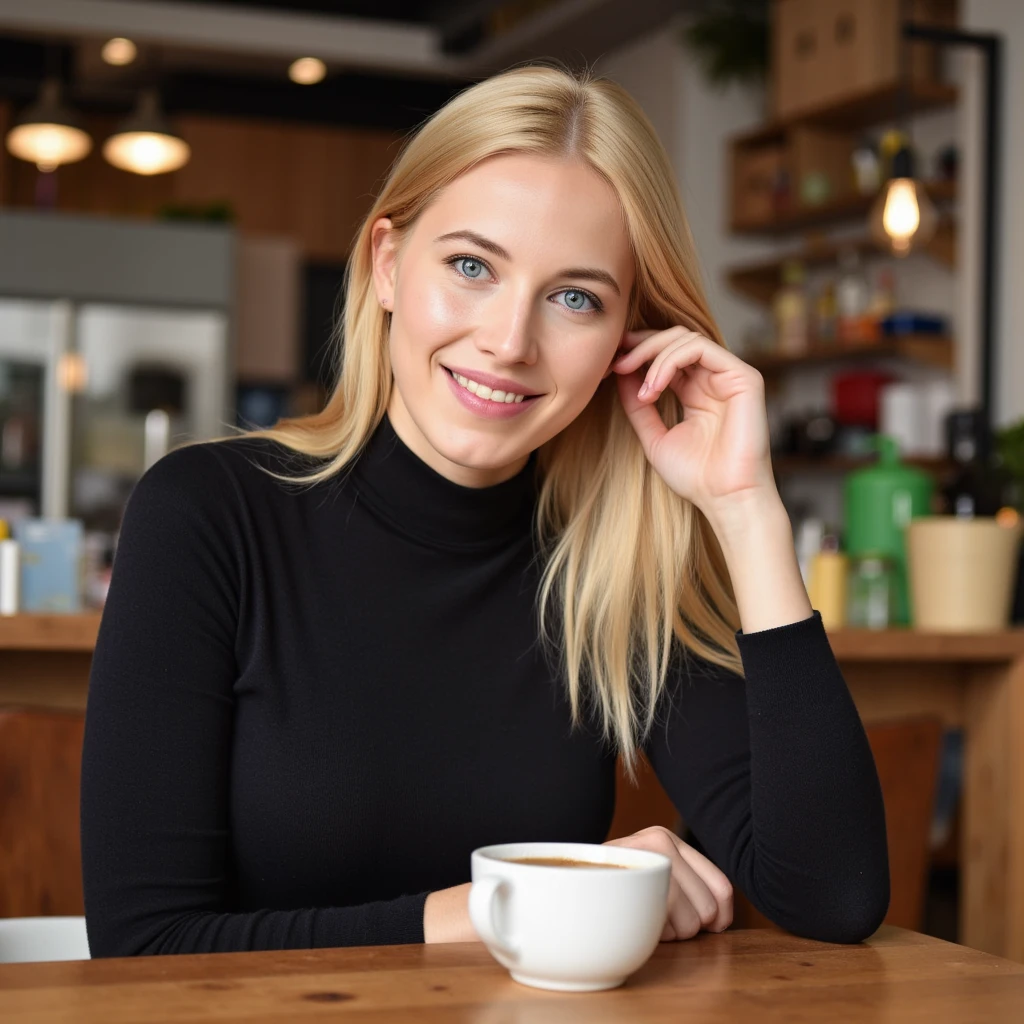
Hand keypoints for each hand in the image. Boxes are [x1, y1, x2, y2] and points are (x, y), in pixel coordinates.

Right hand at [605, 826, 732, 939]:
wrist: (562, 878)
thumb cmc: (608, 884)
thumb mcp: (648, 873)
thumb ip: (683, 882)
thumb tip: (721, 915)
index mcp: (666, 839)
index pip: (721, 887)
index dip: (721, 917)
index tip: (708, 927)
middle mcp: (658, 841)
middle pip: (707, 909)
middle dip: (688, 926)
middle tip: (658, 918)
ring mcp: (643, 859)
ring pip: (688, 924)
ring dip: (667, 932)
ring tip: (640, 916)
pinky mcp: (627, 881)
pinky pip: (662, 928)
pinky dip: (653, 935)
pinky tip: (632, 919)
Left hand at [610, 328, 775, 518]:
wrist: (726, 499)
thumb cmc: (696, 477)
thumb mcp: (654, 437)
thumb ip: (638, 406)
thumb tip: (620, 373)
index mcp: (697, 391)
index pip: (667, 355)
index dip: (638, 352)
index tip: (610, 364)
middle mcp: (714, 379)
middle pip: (674, 339)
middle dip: (641, 347)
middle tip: (616, 364)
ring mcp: (730, 376)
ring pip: (685, 339)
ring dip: (652, 356)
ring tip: (640, 389)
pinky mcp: (744, 377)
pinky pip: (700, 348)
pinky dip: (670, 361)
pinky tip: (653, 388)